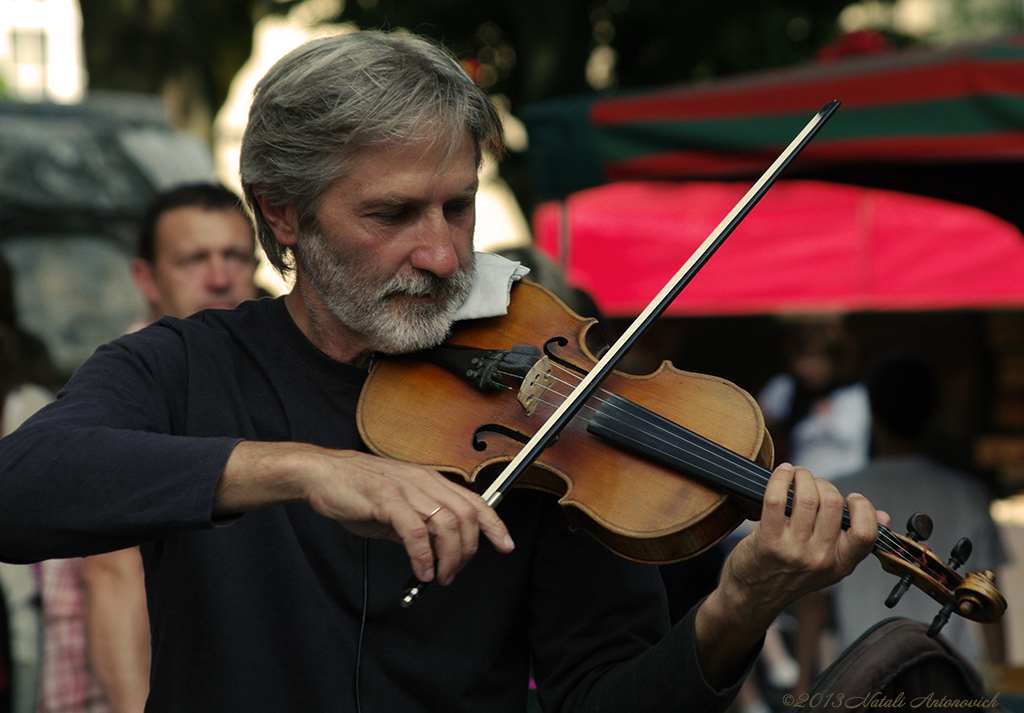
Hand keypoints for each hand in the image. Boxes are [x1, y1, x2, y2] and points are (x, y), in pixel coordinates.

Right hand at [215, 442, 514, 586]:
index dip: (495, 524)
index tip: (506, 545)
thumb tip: (438, 549)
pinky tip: (420, 570)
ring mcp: (406, 488)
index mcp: (430, 481)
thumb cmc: (357, 490)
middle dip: (467, 550)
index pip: (474, 501)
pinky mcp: (386, 499)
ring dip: (447, 557)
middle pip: (465, 517)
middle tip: (453, 573)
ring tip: (438, 575)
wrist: (322, 474)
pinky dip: (422, 555)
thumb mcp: (397, 507)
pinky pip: (415, 530)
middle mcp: (424, 481)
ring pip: (445, 524)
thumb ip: (420, 523)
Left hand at [722, 463, 880, 617]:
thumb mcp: (828, 566)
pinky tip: (782, 474)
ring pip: (808, 497)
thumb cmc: (790, 575)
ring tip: (796, 475)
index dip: (862, 507)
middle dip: (823, 483)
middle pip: (833, 504)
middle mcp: (821, 559)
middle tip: (812, 483)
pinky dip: (780, 479)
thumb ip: (853, 541)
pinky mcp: (768, 541)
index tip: (851, 498)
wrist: (753, 596)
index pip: (866, 532)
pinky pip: (777, 499)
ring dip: (802, 476)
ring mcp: (794, 550)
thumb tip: (883, 516)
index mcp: (841, 564)